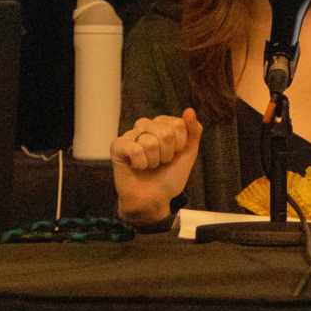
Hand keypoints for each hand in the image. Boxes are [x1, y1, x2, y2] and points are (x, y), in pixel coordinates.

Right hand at [110, 108, 202, 224]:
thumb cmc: (169, 177)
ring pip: (150, 142)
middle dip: (167, 154)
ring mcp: (130, 134)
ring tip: (149, 166)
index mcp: (161, 124)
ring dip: (154, 161)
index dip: (180, 145)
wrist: (153, 199)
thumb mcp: (188, 154)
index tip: (174, 155)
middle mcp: (145, 125)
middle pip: (166, 132)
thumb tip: (190, 110)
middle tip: (160, 163)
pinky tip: (137, 167)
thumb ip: (193, 132)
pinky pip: (135, 150)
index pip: (178, 124)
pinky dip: (140, 164)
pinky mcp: (117, 146)